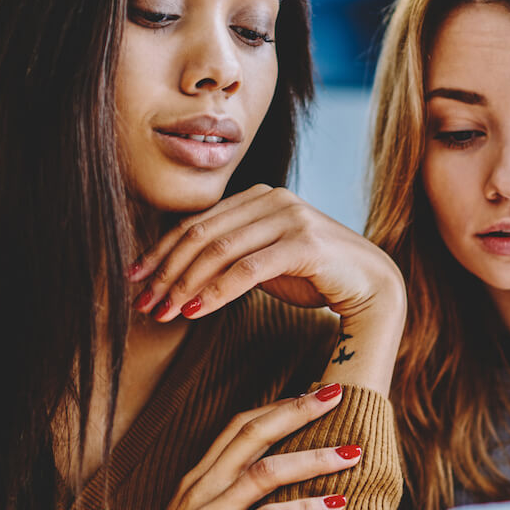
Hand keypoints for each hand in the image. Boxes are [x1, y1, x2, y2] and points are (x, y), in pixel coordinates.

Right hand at [82, 386, 361, 509]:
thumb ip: (222, 499)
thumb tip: (265, 485)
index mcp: (197, 479)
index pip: (240, 426)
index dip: (277, 406)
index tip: (313, 392)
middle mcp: (201, 488)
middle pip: (254, 433)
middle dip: (298, 410)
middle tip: (337, 393)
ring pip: (266, 472)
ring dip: (313, 458)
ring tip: (351, 453)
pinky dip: (302, 509)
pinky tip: (333, 504)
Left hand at [128, 184, 403, 326]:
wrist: (373, 286)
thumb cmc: (316, 276)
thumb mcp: (265, 261)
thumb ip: (231, 255)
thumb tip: (178, 272)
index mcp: (258, 196)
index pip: (197, 223)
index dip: (161, 252)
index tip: (136, 279)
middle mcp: (272, 198)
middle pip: (201, 235)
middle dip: (167, 272)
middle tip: (143, 303)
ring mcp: (290, 217)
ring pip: (219, 251)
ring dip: (185, 285)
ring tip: (163, 313)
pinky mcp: (305, 243)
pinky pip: (248, 269)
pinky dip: (216, 291)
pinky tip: (195, 312)